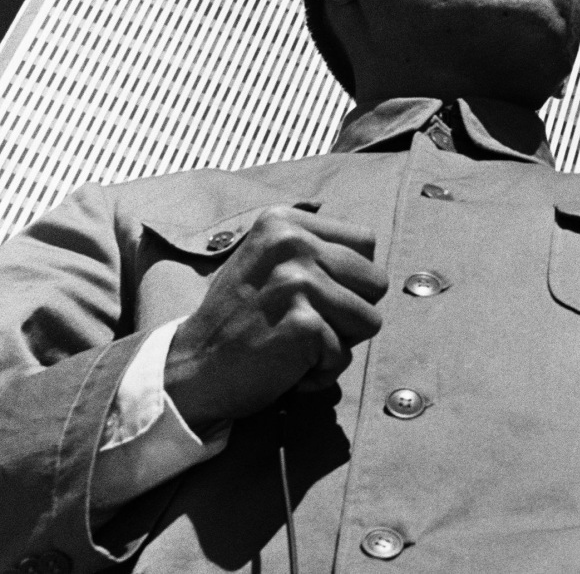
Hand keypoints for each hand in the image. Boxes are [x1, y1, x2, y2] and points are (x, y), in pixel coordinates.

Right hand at [164, 207, 386, 432]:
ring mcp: (298, 281)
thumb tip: (370, 248)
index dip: (350, 279)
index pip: (366, 243)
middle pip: (376, 281)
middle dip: (350, 313)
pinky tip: (284, 368)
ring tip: (294, 344)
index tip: (309, 296)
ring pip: (369, 320)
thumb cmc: (239, 320)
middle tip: (302, 324)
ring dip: (337, 344)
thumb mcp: (267, 260)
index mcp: (284, 221)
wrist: (187, 372)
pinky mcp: (303, 324)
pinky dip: (319, 373)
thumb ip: (314, 245)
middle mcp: (292, 242)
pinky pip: (343, 356)